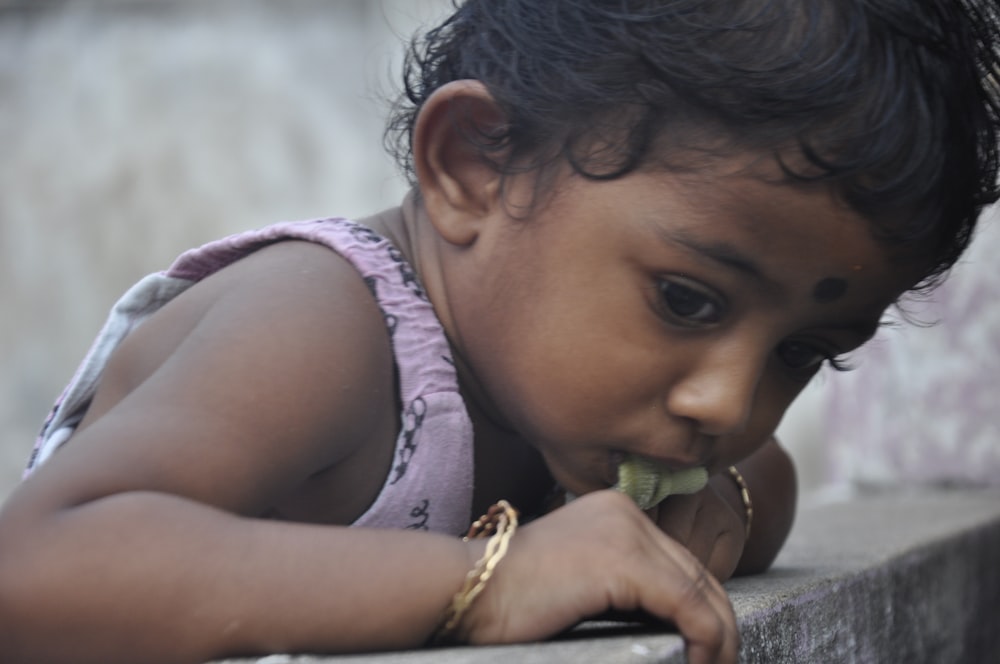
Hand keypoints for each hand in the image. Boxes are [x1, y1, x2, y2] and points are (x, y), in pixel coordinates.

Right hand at [458, 490, 738, 663]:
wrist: (468, 590)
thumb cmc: (508, 599)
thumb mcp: (578, 583)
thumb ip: (621, 589)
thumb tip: (674, 629)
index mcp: (615, 512)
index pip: (680, 564)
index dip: (704, 611)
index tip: (710, 651)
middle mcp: (627, 512)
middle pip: (698, 574)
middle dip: (719, 627)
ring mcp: (627, 531)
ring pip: (702, 591)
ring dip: (719, 639)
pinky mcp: (624, 561)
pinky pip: (689, 607)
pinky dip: (706, 640)